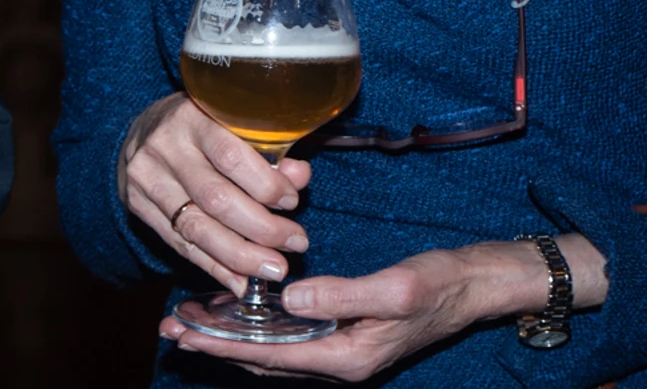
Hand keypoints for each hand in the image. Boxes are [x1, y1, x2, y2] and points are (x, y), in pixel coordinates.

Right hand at [117, 94, 313, 292]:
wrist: (144, 132)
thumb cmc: (202, 126)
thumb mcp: (234, 125)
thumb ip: (270, 150)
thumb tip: (299, 176)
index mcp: (191, 116)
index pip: (230, 156)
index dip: (266, 185)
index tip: (292, 201)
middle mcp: (164, 146)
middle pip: (215, 198)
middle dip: (261, 228)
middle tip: (295, 243)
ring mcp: (146, 178)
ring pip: (196, 228)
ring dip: (241, 255)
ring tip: (274, 268)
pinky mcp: (138, 207)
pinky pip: (180, 245)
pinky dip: (215, 267)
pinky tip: (241, 280)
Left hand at [159, 236, 607, 381]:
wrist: (476, 285)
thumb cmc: (441, 285)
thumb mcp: (397, 288)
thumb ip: (342, 297)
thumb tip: (289, 301)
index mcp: (345, 358)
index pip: (268, 355)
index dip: (221, 345)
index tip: (183, 333)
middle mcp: (337, 361)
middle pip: (261, 357)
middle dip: (214, 344)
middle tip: (170, 325)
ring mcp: (340, 350)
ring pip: (271, 349)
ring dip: (229, 336)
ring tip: (189, 320)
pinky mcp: (343, 333)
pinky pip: (288, 337)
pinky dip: (256, 327)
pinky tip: (237, 310)